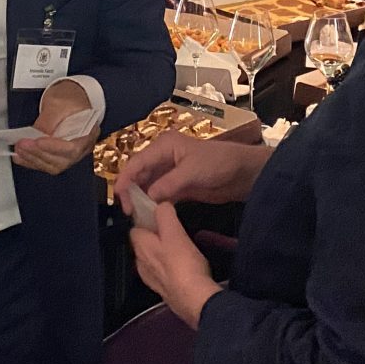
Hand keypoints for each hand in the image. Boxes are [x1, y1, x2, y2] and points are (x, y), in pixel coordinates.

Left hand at [13, 79, 98, 175]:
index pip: (72, 148)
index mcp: (89, 132)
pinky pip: (47, 164)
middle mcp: (82, 147)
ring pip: (53, 165)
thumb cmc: (70, 98)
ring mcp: (71, 153)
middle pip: (62, 160)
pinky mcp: (60, 156)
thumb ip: (48, 121)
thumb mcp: (58, 102)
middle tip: (22, 144)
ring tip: (19, 149)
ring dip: (33, 159)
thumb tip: (35, 136)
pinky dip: (32, 161)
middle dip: (39, 154)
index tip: (37, 142)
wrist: (71, 97)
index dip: (54, 148)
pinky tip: (21, 157)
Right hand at [114, 130, 265, 208]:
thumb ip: (168, 184)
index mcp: (164, 146)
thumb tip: (148, 197)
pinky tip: (149, 217)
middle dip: (131, 191)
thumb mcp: (192, 172)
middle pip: (139, 174)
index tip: (120, 199)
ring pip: (148, 186)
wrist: (244, 173)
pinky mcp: (179, 187)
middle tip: (128, 212)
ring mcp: (171, 173)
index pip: (137, 162)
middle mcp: (163, 157)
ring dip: (141, 200)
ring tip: (136, 217)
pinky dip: (154, 205)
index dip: (125, 180)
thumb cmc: (219, 163)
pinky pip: (160, 196)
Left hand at [129, 202, 221, 328]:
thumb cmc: (183, 265)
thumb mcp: (174, 232)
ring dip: (162, 253)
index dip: (145, 221)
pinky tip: (184, 267)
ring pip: (153, 260)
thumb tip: (160, 204)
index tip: (159, 216)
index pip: (134, 228)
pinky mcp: (165, 292)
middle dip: (154, 237)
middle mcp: (142, 265)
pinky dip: (170, 269)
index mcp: (141, 248)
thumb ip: (164, 215)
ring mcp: (153, 280)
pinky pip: (163, 274)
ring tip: (180, 248)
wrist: (196, 300)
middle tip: (172, 231)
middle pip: (143, 245)